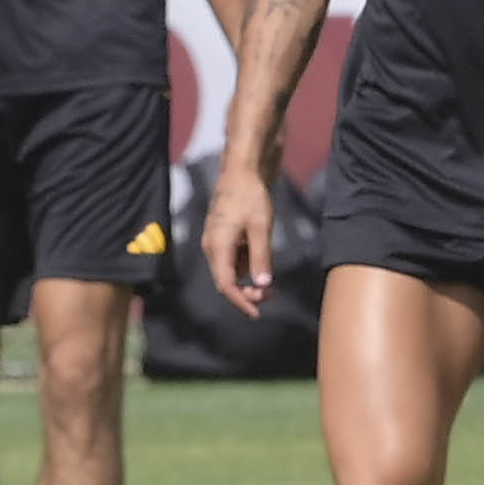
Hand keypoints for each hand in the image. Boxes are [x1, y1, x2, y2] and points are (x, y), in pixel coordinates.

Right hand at [205, 164, 277, 315]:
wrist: (241, 171)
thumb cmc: (250, 196)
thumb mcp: (261, 228)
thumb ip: (261, 258)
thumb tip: (263, 284)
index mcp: (218, 246)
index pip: (226, 284)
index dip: (241, 301)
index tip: (256, 313)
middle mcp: (212, 246)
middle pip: (226, 281)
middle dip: (248, 293)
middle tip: (272, 295)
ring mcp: (216, 241)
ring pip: (230, 271)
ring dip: (248, 281)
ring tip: (271, 287)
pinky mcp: (223, 236)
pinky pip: (233, 260)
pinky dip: (247, 268)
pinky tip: (262, 267)